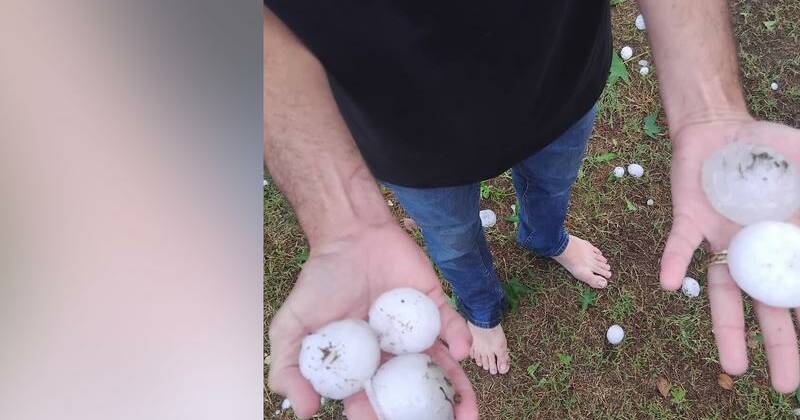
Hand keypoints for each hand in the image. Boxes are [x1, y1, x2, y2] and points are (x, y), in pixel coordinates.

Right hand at [267, 221, 476, 418]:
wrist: (347, 234)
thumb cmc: (319, 281)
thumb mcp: (291, 327)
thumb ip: (288, 368)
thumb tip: (305, 411)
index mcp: (361, 366)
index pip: (374, 403)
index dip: (383, 418)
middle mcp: (391, 355)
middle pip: (414, 393)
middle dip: (430, 415)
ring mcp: (415, 333)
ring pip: (441, 368)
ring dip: (458, 391)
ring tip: (470, 413)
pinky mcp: (434, 306)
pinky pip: (452, 327)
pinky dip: (460, 339)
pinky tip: (461, 351)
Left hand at [661, 118, 799, 391]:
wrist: (719, 128)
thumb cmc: (766, 147)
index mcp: (785, 242)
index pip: (797, 288)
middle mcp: (753, 251)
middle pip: (767, 306)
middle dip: (778, 346)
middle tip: (784, 386)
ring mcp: (720, 241)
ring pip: (723, 294)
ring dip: (726, 330)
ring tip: (733, 368)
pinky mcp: (688, 222)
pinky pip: (679, 247)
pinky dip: (673, 263)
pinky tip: (668, 284)